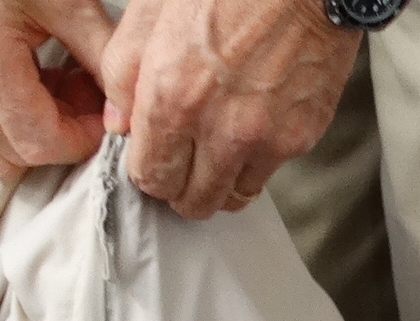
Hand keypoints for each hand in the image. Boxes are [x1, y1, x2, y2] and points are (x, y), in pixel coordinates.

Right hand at [0, 0, 118, 178]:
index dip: (79, 142)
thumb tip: (125, 114)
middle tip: (85, 96)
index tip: (102, 117)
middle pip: (10, 151)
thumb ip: (103, 60)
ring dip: (28, 129)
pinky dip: (1, 114)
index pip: (36, 141)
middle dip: (56, 136)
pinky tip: (29, 76)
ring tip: (57, 84)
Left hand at [100, 0, 358, 219]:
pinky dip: (256, 162)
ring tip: (217, 152)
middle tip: (184, 163)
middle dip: (182, 187)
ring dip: (221, 182)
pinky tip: (251, 129)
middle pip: (192, 201)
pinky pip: (268, 173)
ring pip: (233, 198)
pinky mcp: (300, 139)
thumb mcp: (153, 8)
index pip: (150, 177)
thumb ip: (124, 68)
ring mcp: (263, 140)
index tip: (153, 157)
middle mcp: (218, 129)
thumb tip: (119, 119)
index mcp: (172, 97)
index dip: (147, 171)